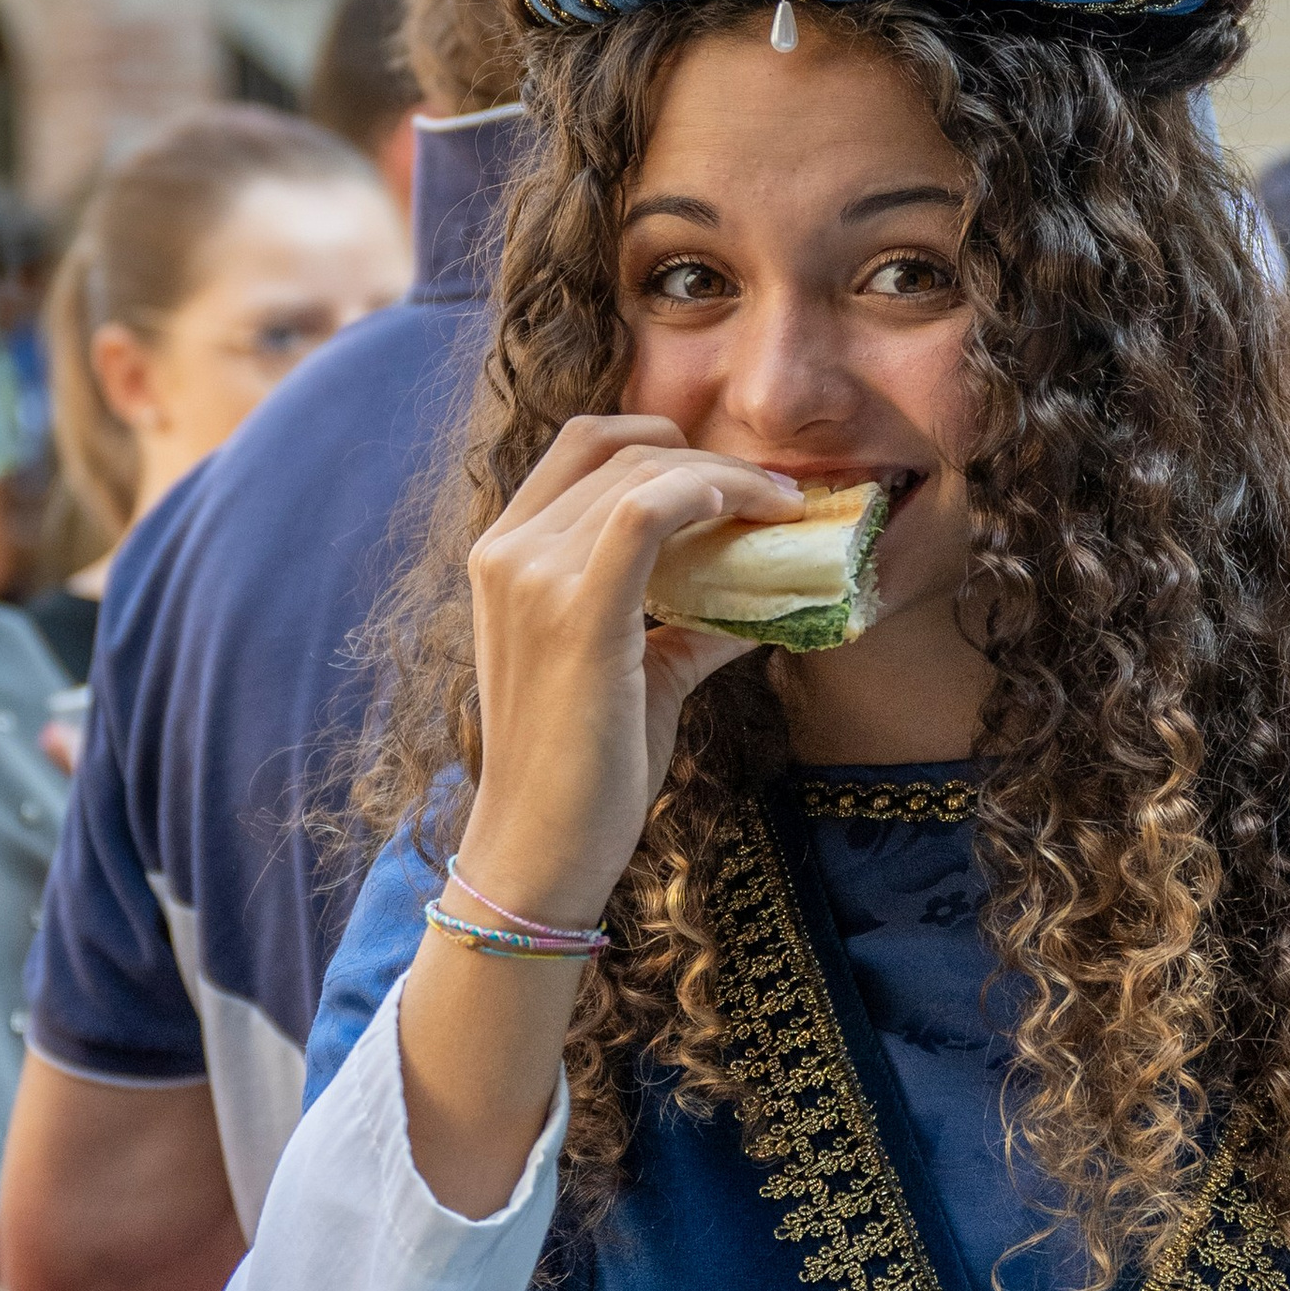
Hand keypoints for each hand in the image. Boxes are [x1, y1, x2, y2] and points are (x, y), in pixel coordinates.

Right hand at [451, 413, 801, 927]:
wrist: (541, 847)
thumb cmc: (586, 771)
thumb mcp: (638, 672)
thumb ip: (688, 622)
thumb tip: (764, 596)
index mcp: (506, 555)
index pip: (583, 448)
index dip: (666, 443)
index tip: (736, 478)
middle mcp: (507, 552)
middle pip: (620, 450)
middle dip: (712, 459)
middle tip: (781, 497)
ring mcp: (532, 576)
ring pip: (643, 474)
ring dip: (730, 479)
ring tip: (784, 511)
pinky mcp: (575, 612)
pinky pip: (647, 511)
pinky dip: (709, 494)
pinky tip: (752, 514)